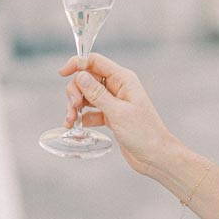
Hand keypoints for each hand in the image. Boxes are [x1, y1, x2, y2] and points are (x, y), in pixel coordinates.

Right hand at [59, 53, 180, 175]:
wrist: (155, 156)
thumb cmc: (144, 133)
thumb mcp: (117, 112)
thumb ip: (97, 94)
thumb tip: (80, 76)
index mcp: (123, 79)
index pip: (95, 62)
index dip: (77, 64)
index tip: (62, 73)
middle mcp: (118, 87)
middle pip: (87, 79)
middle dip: (75, 92)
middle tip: (73, 108)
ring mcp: (113, 102)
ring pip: (86, 96)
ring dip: (75, 106)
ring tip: (71, 121)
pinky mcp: (110, 116)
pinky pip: (90, 111)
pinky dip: (81, 117)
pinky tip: (76, 126)